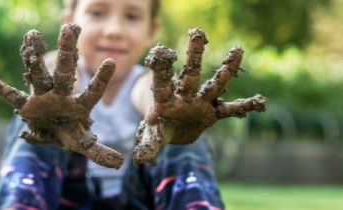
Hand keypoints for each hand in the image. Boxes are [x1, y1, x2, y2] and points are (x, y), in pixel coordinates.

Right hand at [0, 24, 122, 168]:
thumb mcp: (84, 143)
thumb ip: (99, 151)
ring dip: (34, 57)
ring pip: (39, 74)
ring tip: (31, 35)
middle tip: (67, 29)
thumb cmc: (71, 133)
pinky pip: (12, 96)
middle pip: (64, 72)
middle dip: (66, 52)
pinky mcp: (27, 105)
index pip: (93, 92)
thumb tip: (120, 162)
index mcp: (79, 105)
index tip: (110, 62)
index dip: (101, 80)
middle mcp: (61, 95)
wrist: (52, 133)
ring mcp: (43, 97)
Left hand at [132, 28, 265, 164]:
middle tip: (197, 32)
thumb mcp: (153, 136)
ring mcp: (200, 103)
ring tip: (238, 49)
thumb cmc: (158, 128)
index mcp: (165, 100)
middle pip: (190, 74)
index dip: (161, 69)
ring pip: (214, 84)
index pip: (162, 82)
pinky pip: (230, 110)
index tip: (160, 51)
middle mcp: (185, 96)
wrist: (171, 131)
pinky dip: (244, 107)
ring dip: (226, 70)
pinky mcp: (212, 113)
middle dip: (194, 55)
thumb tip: (140, 159)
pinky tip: (260, 102)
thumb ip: (148, 145)